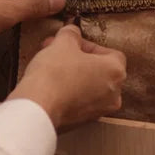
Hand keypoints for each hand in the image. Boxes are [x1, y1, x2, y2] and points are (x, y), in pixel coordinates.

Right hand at [8, 25, 125, 130]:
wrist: (39, 108)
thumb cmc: (55, 74)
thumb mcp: (63, 42)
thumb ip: (71, 33)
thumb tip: (72, 32)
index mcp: (115, 72)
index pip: (111, 53)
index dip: (90, 45)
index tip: (73, 43)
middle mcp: (113, 94)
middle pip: (100, 70)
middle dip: (78, 58)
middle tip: (60, 51)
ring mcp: (99, 110)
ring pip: (90, 86)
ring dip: (73, 74)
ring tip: (52, 65)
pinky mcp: (83, 122)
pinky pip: (80, 101)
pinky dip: (70, 91)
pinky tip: (51, 84)